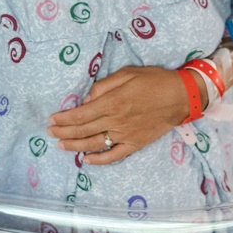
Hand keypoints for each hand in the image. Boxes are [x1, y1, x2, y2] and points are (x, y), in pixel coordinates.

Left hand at [46, 66, 195, 164]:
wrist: (181, 96)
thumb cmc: (153, 80)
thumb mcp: (127, 73)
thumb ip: (103, 86)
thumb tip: (86, 100)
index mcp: (112, 102)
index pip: (81, 114)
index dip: (64, 119)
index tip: (52, 120)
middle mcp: (116, 121)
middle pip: (83, 130)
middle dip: (64, 132)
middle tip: (50, 132)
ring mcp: (125, 135)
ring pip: (94, 144)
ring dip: (75, 146)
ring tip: (61, 145)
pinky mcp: (135, 144)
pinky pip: (115, 156)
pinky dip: (99, 160)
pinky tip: (87, 159)